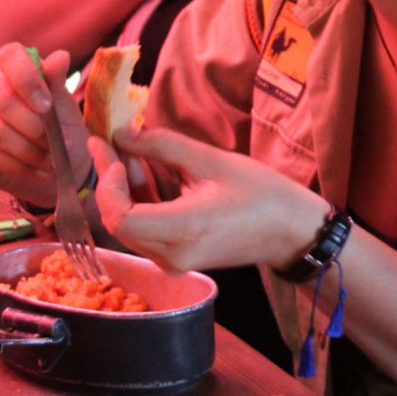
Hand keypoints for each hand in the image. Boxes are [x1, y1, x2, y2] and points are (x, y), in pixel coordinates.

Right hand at [0, 43, 91, 205]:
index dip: (27, 79)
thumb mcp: (64, 105)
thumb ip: (57, 81)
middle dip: (32, 124)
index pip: (10, 56)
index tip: (48, 106)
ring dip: (30, 150)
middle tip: (57, 140)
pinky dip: (20, 166)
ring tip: (53, 161)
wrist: (57, 165)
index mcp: (13, 70)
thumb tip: (61, 56)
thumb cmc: (60, 127)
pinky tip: (39, 172)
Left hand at [91, 127, 323, 273]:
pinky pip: (145, 230)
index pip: (120, 217)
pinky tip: (146, 171)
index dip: (107, 183)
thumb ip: (161, 146)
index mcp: (182, 231)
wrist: (289, 229)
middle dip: (110, 180)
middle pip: (119, 221)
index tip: (108, 148)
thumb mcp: (210, 160)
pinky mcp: (177, 259)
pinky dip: (140, 200)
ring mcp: (173, 262)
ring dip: (124, 188)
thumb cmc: (259, 192)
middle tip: (108, 141)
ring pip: (129, 226)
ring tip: (127, 149)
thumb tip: (120, 134)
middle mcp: (172, 255)